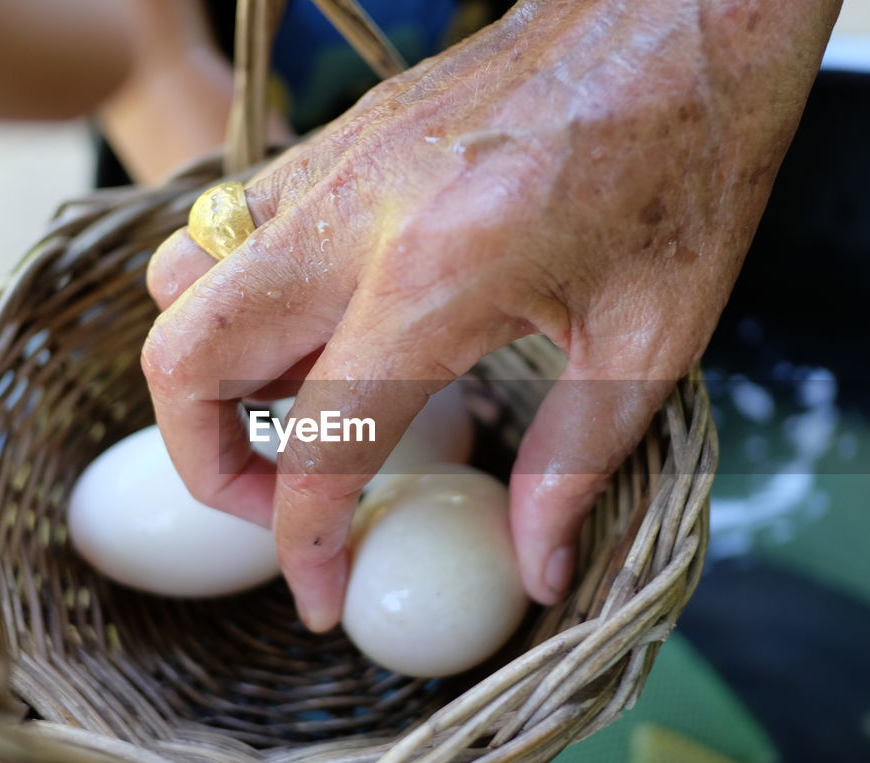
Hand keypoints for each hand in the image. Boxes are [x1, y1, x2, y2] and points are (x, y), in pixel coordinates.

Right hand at [144, 0, 839, 630]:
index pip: (318, 444)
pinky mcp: (335, 139)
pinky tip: (328, 324)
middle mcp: (351, 219)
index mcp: (434, 280)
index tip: (320, 597)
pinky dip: (240, 299)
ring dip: (207, 370)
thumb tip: (533, 566)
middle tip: (275, 502)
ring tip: (293, 413)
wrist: (679, 12)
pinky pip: (231, 228)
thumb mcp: (653, 336)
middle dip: (203, 460)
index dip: (302, 545)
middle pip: (181, 356)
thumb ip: (574, 463)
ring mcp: (330, 166)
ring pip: (181, 282)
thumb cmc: (688, 160)